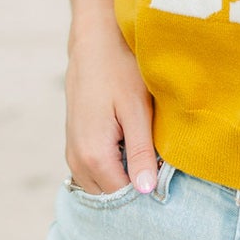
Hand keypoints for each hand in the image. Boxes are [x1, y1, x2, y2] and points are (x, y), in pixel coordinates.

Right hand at [64, 29, 157, 194]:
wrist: (93, 42)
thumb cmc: (118, 69)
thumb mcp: (137, 109)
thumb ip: (141, 152)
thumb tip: (146, 191)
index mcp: (93, 155)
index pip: (123, 197)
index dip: (147, 191)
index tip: (167, 177)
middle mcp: (77, 160)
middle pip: (110, 195)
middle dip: (135, 187)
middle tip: (160, 165)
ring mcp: (73, 153)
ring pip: (101, 186)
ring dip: (123, 177)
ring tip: (146, 153)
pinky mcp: (75, 143)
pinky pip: (94, 171)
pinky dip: (113, 167)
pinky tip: (130, 146)